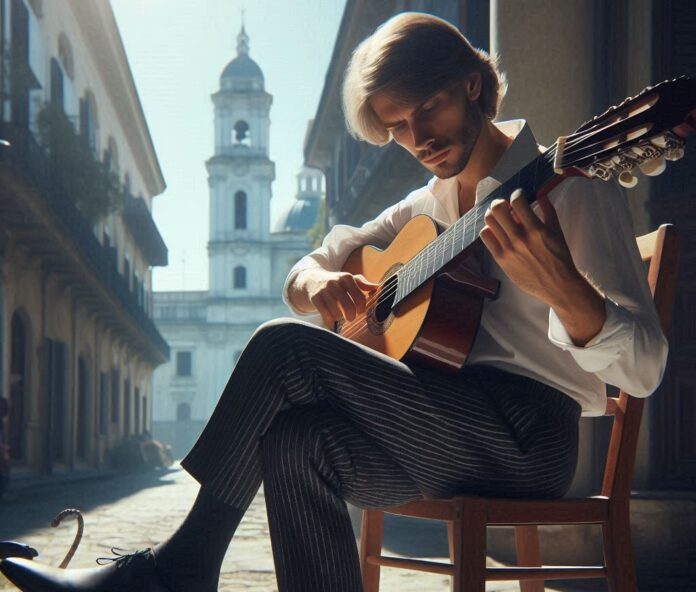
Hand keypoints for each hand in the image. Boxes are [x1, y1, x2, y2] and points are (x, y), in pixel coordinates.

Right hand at [292, 268, 378, 328]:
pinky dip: (330, 321)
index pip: (360, 298)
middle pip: (348, 307)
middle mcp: (335, 282)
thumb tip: (378, 288)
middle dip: (351, 316)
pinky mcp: (315, 298)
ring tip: (338, 316)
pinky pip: (325, 315)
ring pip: (336, 313)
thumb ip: (363, 284)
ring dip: (339, 318)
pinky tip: (330, 320)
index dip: (362, 308)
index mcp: (347, 278)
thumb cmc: (336, 283)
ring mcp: (324, 290)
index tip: (359, 311)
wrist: (312, 280)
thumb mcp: (349, 280)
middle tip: (350, 317)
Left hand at [479, 189, 605, 344]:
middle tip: (505, 206)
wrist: (557, 285)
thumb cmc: (560, 258)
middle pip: (497, 209)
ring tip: (500, 218)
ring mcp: (508, 249)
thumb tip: (540, 193)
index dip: (517, 194)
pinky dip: (489, 230)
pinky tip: (497, 232)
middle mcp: (520, 238)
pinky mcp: (501, 259)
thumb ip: (548, 210)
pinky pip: (485, 237)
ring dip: (494, 215)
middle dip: (500, 202)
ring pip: (489, 221)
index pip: (517, 201)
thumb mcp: (557, 231)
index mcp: (536, 229)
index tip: (519, 196)